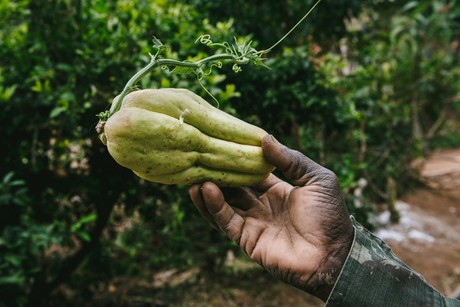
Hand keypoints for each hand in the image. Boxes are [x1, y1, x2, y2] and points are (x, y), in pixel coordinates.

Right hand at [188, 135, 353, 300]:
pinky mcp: (247, 239)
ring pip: (224, 204)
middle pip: (234, 187)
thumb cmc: (330, 216)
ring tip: (194, 174)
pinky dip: (214, 206)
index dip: (238, 161)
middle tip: (201, 157)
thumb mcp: (316, 179)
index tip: (223, 144)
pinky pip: (226, 220)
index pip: (251, 173)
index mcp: (279, 191)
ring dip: (209, 190)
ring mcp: (254, 223)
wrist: (334, 255)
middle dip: (218, 174)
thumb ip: (291, 159)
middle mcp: (263, 206)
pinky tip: (205, 189)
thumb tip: (265, 138)